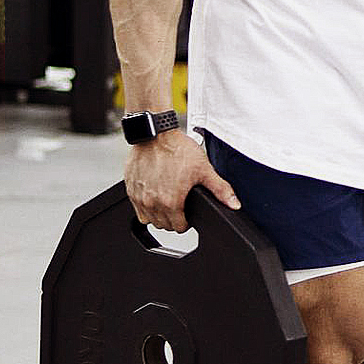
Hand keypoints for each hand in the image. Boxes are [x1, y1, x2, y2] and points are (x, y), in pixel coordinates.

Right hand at [124, 129, 239, 231]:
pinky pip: (137, 210)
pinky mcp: (130, 190)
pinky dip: (145, 207)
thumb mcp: (204, 169)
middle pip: (164, 225)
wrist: (155, 135)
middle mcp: (153, 203)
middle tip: (179, 206)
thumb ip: (220, 189)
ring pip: (149, 220)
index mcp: (171, 202)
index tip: (187, 214)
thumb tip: (234, 204)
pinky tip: (154, 195)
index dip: (186, 222)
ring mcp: (139, 198)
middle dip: (173, 219)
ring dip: (159, 215)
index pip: (179, 228)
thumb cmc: (178, 149)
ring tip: (167, 201)